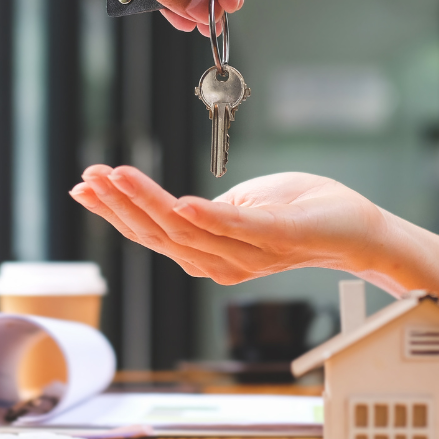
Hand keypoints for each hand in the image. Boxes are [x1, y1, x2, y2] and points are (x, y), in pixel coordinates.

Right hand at [69, 165, 391, 284]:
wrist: (355, 228)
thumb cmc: (298, 212)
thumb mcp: (239, 205)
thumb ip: (205, 212)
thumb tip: (171, 202)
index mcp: (208, 251)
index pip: (150, 233)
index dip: (114, 212)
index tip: (83, 186)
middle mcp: (221, 262)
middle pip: (158, 235)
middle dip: (119, 205)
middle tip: (90, 177)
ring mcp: (249, 254)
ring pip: (186, 232)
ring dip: (148, 203)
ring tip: (118, 177)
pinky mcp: (278, 239)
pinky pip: (235, 231)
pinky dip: (206, 218)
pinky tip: (180, 202)